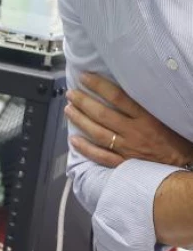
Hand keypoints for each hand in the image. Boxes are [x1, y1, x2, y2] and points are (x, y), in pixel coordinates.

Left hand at [65, 73, 192, 168]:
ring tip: (68, 109)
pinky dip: (86, 149)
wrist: (186, 173)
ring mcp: (128, 150)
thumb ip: (146, 107)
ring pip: (98, 133)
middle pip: (103, 115)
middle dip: (83, 102)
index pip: (119, 98)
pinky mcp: (125, 165)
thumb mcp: (165, 119)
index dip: (99, 86)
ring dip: (80, 120)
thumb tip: (124, 91)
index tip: (85, 77)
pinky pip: (101, 156)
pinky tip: (74, 140)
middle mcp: (135, 133)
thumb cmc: (178, 142)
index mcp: (147, 119)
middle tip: (70, 93)